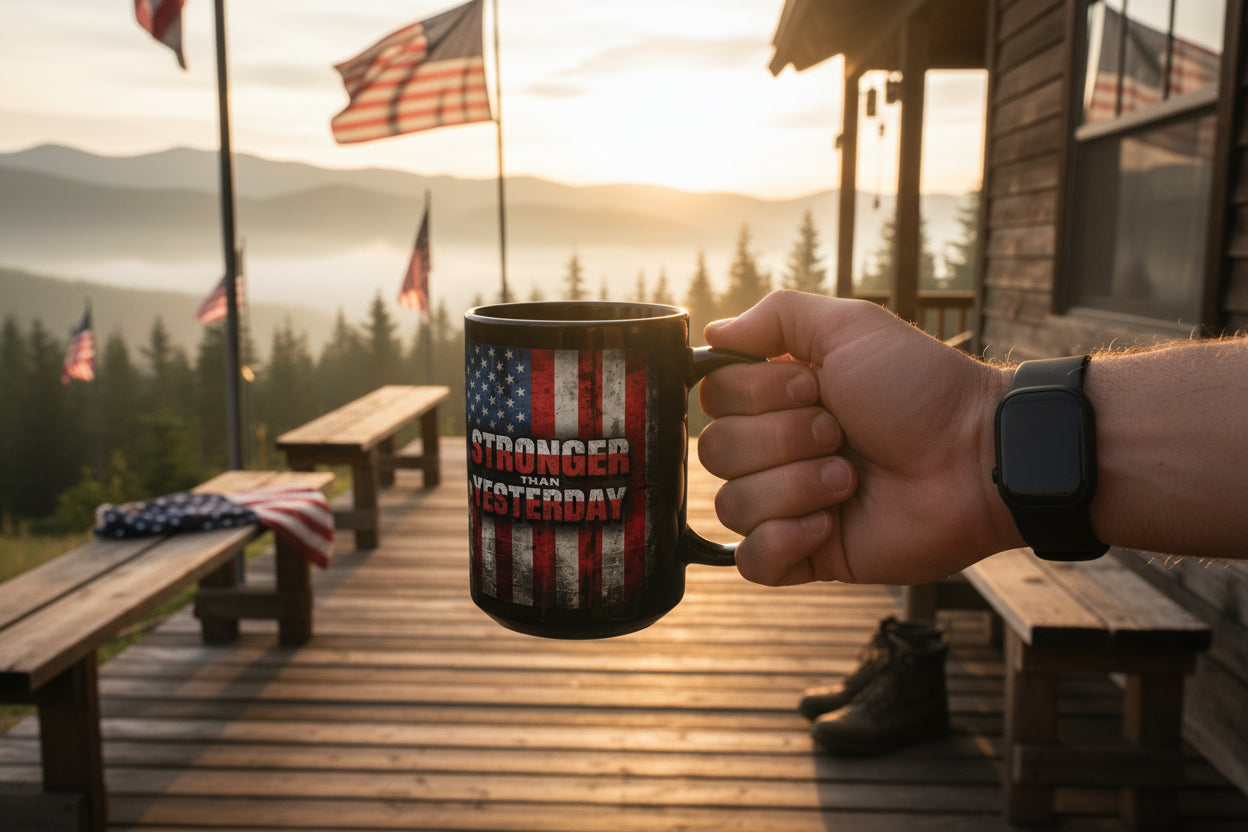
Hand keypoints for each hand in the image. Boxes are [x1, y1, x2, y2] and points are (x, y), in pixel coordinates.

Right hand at [698, 290, 1018, 585]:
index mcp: (778, 398)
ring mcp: (790, 504)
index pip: (713, 398)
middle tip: (841, 433)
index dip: (755, 395)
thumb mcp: (850, 327)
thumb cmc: (921, 388)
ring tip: (850, 479)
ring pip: (732, 506)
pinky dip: (782, 542)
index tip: (811, 388)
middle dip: (783, 441)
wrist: (975, 456)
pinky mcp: (809, 555)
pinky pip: (752, 563)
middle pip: (716, 451)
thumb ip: (777, 316)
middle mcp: (776, 449)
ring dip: (796, 487)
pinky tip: (829, 525)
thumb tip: (713, 331)